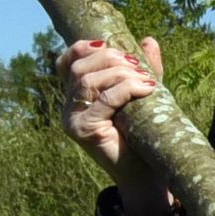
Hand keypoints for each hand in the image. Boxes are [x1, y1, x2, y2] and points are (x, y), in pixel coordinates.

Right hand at [60, 36, 169, 215]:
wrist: (145, 175)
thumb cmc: (143, 136)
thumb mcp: (143, 96)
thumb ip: (143, 69)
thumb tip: (147, 40)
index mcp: (76, 97)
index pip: (67, 63)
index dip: (84, 48)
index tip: (109, 45)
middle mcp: (69, 108)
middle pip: (79, 68)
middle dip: (110, 59)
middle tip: (137, 66)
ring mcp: (72, 120)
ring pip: (88, 81)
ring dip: (120, 74)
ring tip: (144, 79)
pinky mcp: (83, 131)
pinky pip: (103, 101)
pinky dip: (126, 89)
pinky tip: (146, 89)